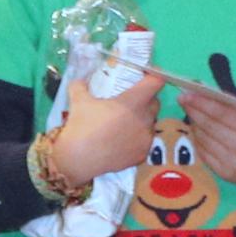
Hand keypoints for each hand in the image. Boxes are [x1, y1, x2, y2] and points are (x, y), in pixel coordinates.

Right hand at [49, 49, 158, 177]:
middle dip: (146, 100)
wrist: (79, 159)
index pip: (156, 82)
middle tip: (129, 102)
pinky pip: (145, 141)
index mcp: (134, 101)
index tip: (145, 77)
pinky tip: (123, 141)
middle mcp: (145, 118)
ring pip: (150, 123)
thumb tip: (79, 80)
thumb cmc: (82, 126)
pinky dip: (137, 139)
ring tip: (124, 124)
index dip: (153, 77)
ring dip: (142, 120)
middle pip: (155, 103)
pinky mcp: (142, 154)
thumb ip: (80, 86)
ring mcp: (146, 138)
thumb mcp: (78, 101)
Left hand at [183, 90, 235, 195]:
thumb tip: (205, 95)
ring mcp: (231, 162)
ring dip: (193, 125)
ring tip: (191, 114)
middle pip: (208, 125)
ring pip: (203, 139)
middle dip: (193, 111)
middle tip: (182, 100)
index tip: (186, 94)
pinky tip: (196, 131)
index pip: (220, 112)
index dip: (201, 102)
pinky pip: (203, 153)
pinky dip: (197, 140)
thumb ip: (233, 109)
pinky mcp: (224, 174)